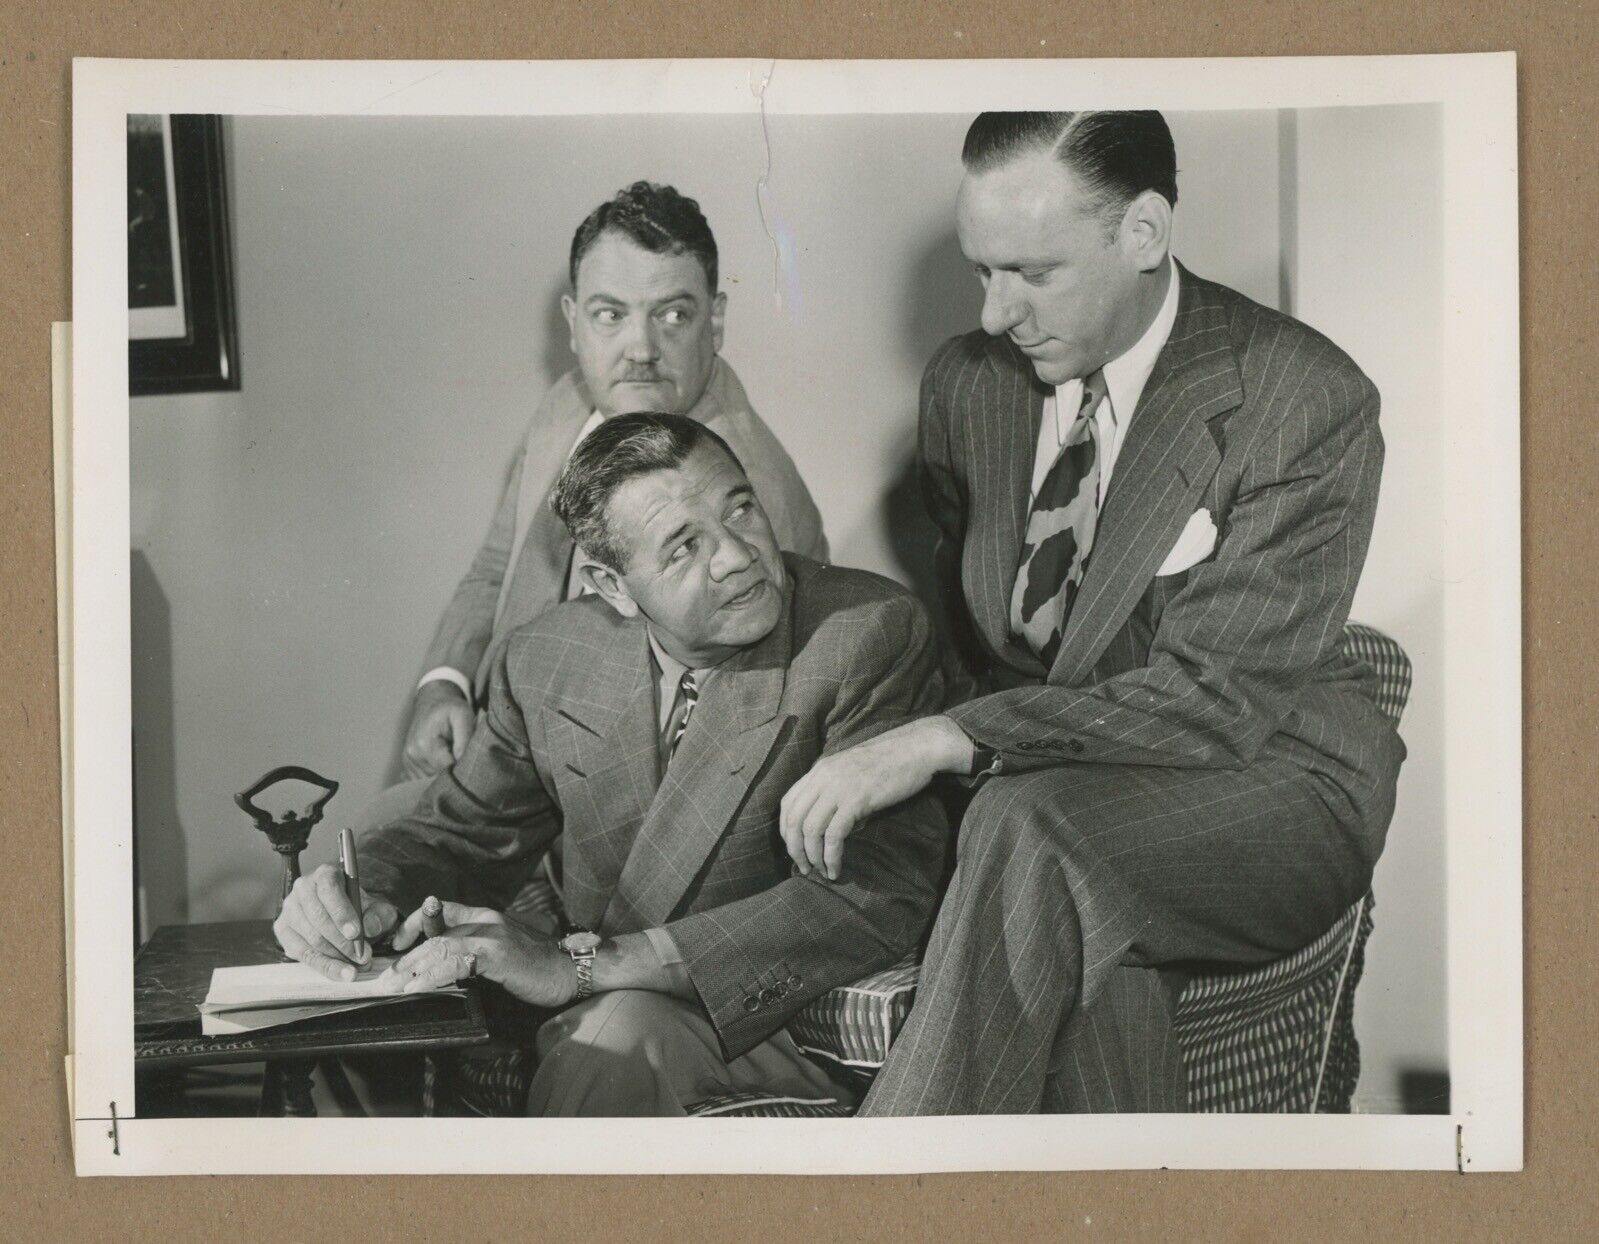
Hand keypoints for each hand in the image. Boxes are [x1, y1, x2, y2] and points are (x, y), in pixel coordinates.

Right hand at [273, 862, 399, 981]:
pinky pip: (303, 953)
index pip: (330, 890)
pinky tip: (341, 972)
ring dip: (336, 957)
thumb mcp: (377, 908)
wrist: (344, 917)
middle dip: (343, 942)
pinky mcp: (283, 930)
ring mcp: (290, 910)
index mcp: (325, 874)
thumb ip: (379, 915)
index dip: (342, 913)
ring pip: (312, 939)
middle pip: (319, 918)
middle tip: (363, 957)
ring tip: (357, 968)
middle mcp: (303, 889)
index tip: (355, 933)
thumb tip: (371, 927)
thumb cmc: (360, 909)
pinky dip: (324, 965)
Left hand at [383, 907, 578, 1007]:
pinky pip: (457, 962)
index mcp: (486, 916)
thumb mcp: (502, 949)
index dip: (415, 923)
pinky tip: (420, 986)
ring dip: (414, 967)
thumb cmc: (536, 964)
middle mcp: (486, 920)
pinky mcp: (497, 955)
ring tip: (396, 984)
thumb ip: (476, 948)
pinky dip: (434, 976)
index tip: (398, 943)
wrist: (569, 969)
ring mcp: (492, 936)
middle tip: (387, 976)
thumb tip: (444, 960)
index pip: (443, 910)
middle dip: (407, 955)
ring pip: (442, 945)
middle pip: (436, 931)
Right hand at [402, 681, 474, 778]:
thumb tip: (463, 762)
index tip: (471, 765)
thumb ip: (465, 738)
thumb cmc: (450, 708)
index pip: (447, 772)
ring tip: (453, 759)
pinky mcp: (408, 766)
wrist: (432, 702)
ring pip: (431, 782)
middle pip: (438, 779)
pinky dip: (434, 776)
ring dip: (444, 776)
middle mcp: (413, 756)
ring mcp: (408, 762)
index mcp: (426, 745)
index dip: (461, 772)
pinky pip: (422, 780)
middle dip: (453, 774)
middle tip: (464, 761)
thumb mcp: (463, 715)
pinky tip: (443, 763)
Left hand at [779, 716, 972, 880]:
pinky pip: (834, 835)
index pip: (788, 802)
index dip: (786, 830)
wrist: (917, 748)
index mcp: (820, 769)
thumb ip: (837, 792)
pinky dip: (831, 857)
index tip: (795, 848)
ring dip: (812, 857)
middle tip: (804, 868)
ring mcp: (838, 787)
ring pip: (810, 830)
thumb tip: (834, 826)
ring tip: (822, 872)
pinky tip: (836, 868)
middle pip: (794, 820)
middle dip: (795, 849)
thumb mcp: (854, 771)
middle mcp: (823, 777)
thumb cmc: (891, 761)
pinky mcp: (857, 800)